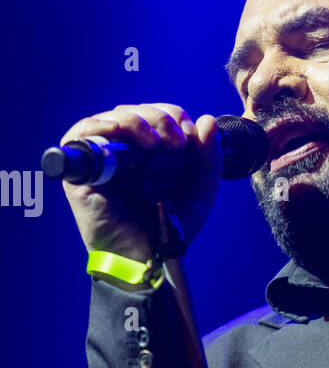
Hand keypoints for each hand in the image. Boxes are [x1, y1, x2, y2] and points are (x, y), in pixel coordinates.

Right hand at [59, 103, 222, 264]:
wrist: (149, 256)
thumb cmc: (170, 228)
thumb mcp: (199, 190)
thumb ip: (208, 158)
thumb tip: (207, 120)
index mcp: (150, 152)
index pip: (155, 114)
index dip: (171, 114)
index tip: (188, 135)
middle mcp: (125, 151)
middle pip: (135, 111)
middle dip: (159, 117)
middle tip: (177, 141)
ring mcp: (102, 159)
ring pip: (113, 117)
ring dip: (138, 120)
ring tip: (157, 142)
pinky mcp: (81, 170)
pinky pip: (83, 133)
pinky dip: (107, 127)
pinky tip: (130, 139)